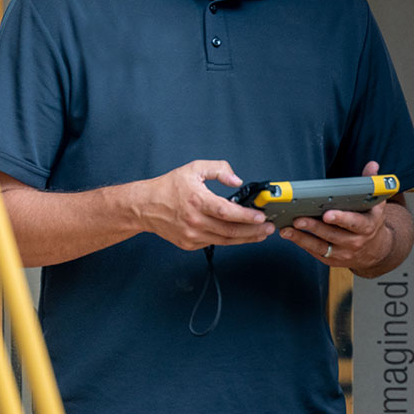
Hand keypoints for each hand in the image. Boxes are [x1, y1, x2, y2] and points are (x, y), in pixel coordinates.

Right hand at [136, 160, 275, 249]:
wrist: (145, 206)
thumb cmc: (168, 187)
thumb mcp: (193, 169)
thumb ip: (218, 169)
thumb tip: (236, 180)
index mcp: (196, 200)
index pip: (227, 212)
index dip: (247, 216)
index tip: (261, 216)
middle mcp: (194, 221)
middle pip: (230, 231)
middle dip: (254, 231)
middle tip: (269, 228)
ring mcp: (192, 235)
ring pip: (225, 241)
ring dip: (246, 238)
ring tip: (260, 234)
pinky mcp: (189, 244)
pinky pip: (214, 243)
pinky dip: (229, 240)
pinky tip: (239, 235)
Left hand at [279, 161, 395, 270]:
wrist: (376, 249)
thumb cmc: (370, 220)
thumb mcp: (376, 203)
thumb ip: (371, 183)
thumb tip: (372, 165)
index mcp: (367, 226)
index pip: (354, 222)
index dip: (341, 218)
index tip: (327, 214)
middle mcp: (356, 241)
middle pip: (333, 234)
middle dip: (315, 227)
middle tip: (298, 219)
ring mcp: (343, 253)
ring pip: (320, 246)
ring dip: (302, 238)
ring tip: (286, 229)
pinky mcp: (331, 259)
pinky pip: (315, 252)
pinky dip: (301, 243)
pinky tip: (288, 234)